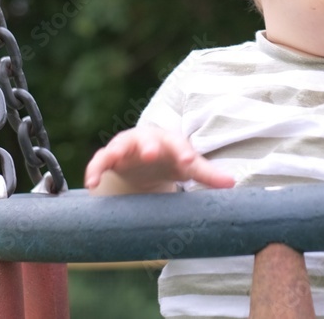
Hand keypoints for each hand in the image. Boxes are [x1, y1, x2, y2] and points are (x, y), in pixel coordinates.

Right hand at [85, 125, 234, 193]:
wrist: (144, 159)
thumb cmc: (170, 159)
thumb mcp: (187, 165)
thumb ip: (207, 173)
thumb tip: (232, 184)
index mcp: (169, 141)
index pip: (178, 144)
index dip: (182, 152)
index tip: (187, 161)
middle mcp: (147, 140)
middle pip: (148, 139)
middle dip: (149, 145)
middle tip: (150, 153)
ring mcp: (126, 147)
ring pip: (119, 145)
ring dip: (117, 151)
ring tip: (114, 158)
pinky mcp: (109, 157)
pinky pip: (99, 162)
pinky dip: (94, 170)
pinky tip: (91, 184)